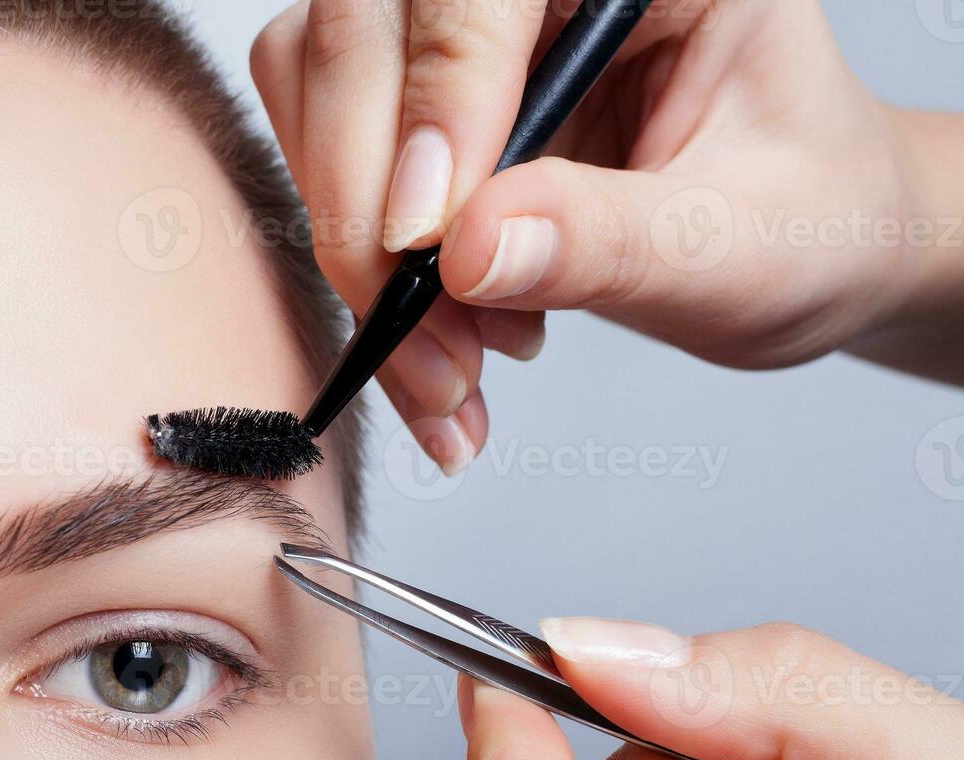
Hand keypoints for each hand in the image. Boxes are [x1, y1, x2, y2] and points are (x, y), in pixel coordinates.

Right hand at [251, 1, 963, 472]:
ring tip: (453, 358)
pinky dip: (361, 272)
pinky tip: (440, 348)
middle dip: (366, 197)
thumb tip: (468, 253)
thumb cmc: (810, 216)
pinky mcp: (422, 107)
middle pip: (361, 29)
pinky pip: (331, 162)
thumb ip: (609, 241)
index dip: (439, 100)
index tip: (427, 241)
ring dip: (353, 242)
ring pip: (318, 86)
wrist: (805, 247)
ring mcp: (465, 39)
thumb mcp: (741, 243)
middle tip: (420, 330)